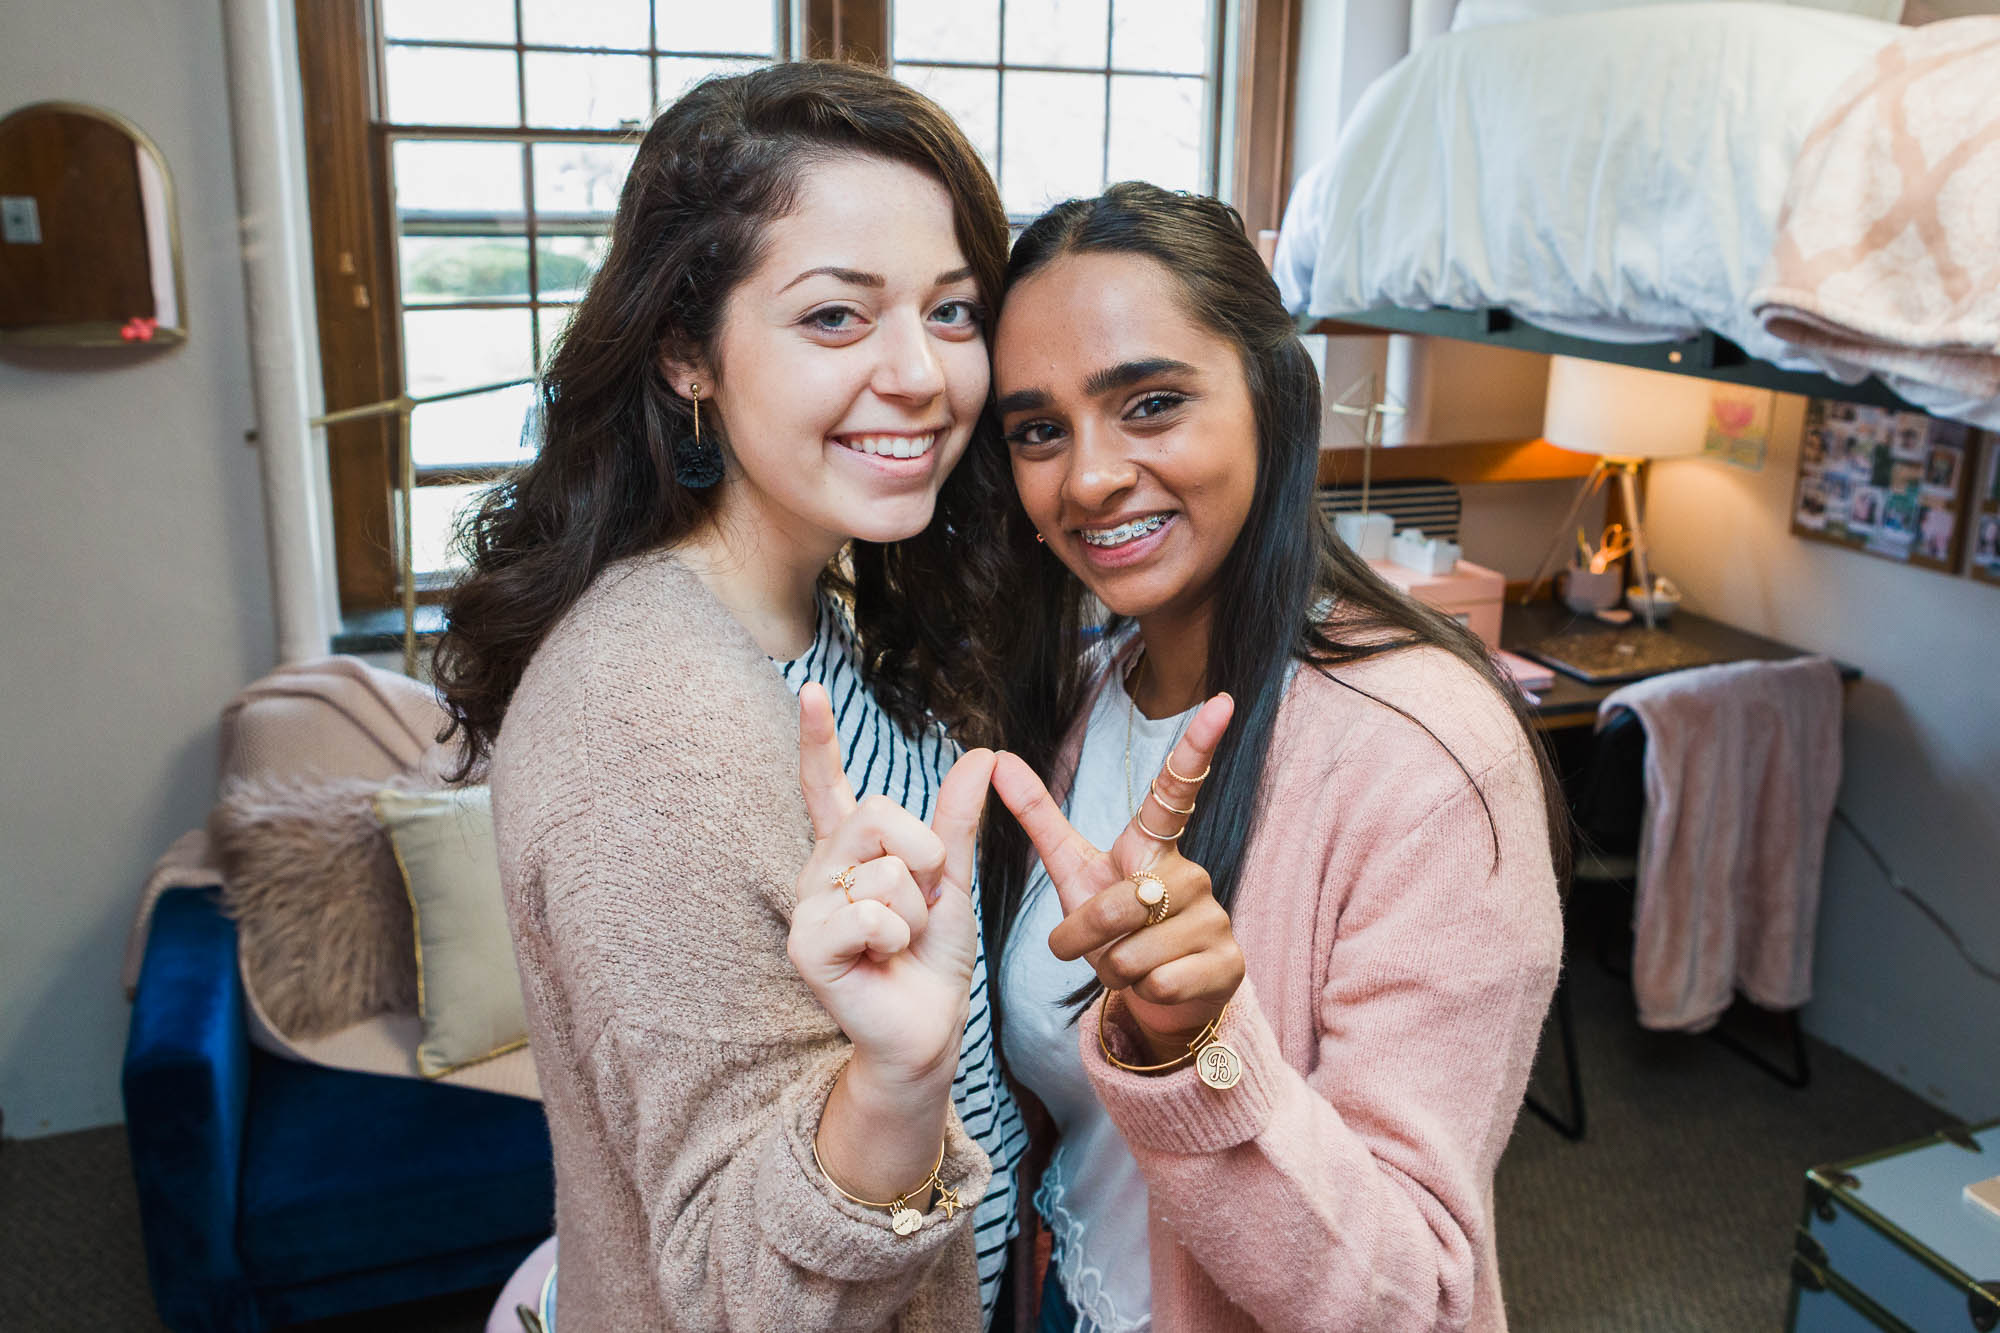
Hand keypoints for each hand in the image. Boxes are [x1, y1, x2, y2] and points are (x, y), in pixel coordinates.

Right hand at [786, 683, 995, 1090]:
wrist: (928, 1026)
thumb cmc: (933, 958)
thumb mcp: (954, 879)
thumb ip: (959, 821)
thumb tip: (982, 755)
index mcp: (851, 851)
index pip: (828, 784)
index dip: (819, 738)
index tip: (810, 689)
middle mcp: (821, 869)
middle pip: (878, 814)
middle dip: (925, 857)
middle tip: (921, 905)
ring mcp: (810, 906)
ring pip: (884, 870)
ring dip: (915, 912)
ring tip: (900, 943)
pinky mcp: (808, 944)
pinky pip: (869, 913)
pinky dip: (895, 938)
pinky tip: (882, 960)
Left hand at [991, 693, 1243, 1059]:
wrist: (1162, 994)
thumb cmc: (1115, 927)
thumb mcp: (1073, 872)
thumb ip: (1040, 818)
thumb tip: (998, 757)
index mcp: (1154, 845)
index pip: (1175, 789)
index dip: (1197, 746)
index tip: (1222, 700)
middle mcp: (1192, 873)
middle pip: (1113, 910)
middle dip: (1085, 940)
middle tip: (1094, 946)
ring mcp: (1216, 918)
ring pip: (1133, 955)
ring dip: (1114, 971)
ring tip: (1132, 964)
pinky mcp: (1228, 963)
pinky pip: (1160, 984)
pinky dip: (1143, 995)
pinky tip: (1159, 985)